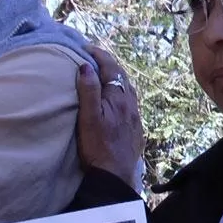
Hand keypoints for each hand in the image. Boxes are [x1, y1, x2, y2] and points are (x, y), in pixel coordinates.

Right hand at [76, 46, 144, 187]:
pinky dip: (120, 92)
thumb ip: (88, 91)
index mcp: (119, 98)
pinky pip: (129, 102)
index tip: (86, 47)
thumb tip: (86, 66)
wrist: (115, 175)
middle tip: (93, 57)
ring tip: (102, 74)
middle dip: (108, 64)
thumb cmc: (98, 147)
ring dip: (115, 78)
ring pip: (127, 89)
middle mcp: (130, 103)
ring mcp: (135, 116)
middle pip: (121, 76)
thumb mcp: (88, 118)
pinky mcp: (135, 127)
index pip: (111, 68)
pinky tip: (115, 99)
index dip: (99, 55)